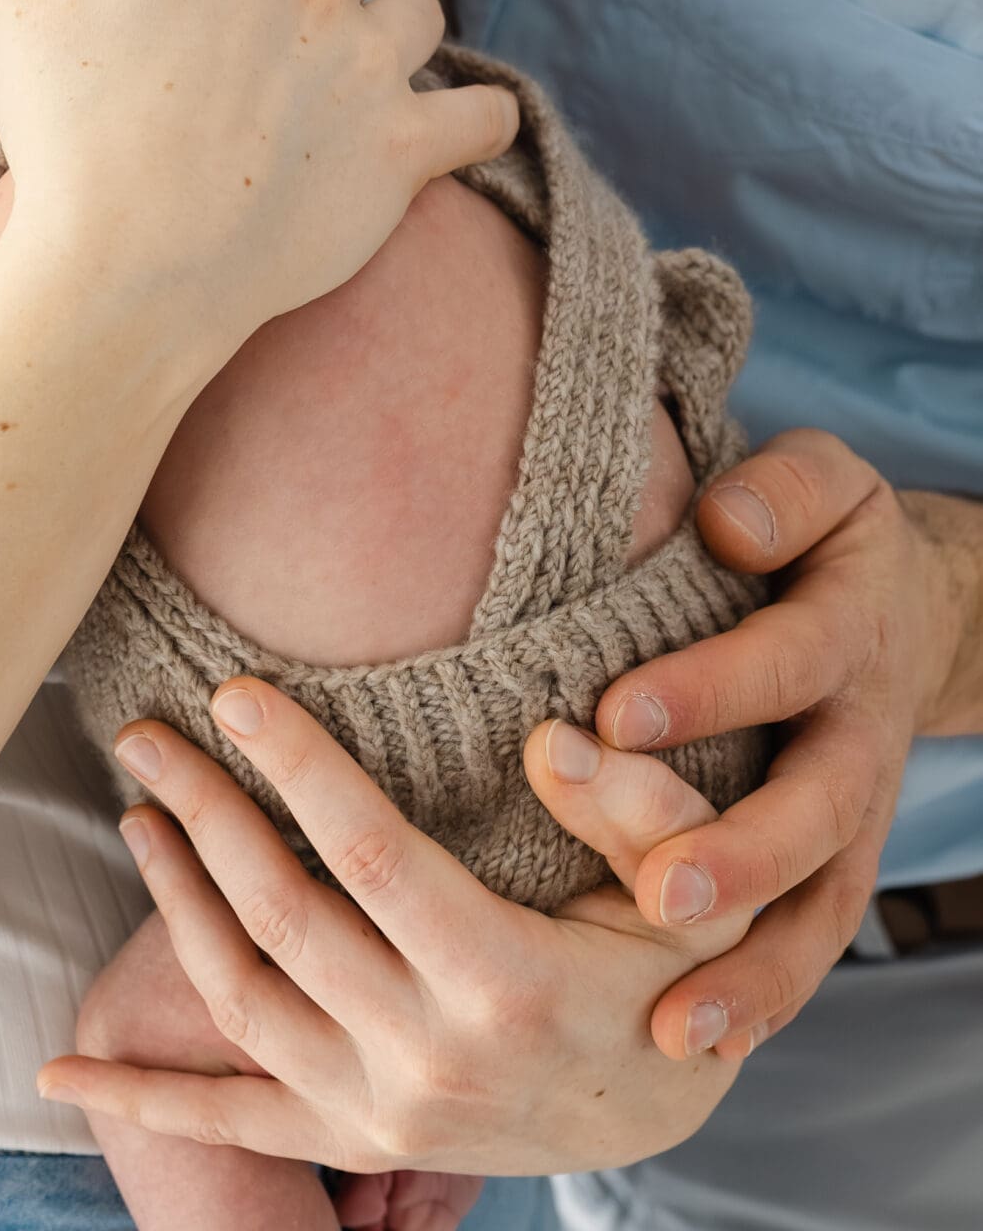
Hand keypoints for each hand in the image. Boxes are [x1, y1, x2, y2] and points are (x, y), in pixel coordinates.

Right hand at [0, 0, 516, 372]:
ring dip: (390, 24)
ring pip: (417, 12)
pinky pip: (479, 112)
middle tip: (275, 12)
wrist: (123, 278)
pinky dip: (470, 113)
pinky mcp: (401, 155)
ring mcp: (366, 72)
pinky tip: (451, 122)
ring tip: (343, 67)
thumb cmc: (68, 133)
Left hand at [36, 680, 750, 1176]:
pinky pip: (230, 1124)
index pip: (367, 852)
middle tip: (143, 731)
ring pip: (240, 999)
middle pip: (280, 914)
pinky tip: (58, 1072)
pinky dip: (141, 1098)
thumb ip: (631, 805)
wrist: (661, 1111)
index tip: (230, 692)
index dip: (293, 765)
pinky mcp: (354, 1143)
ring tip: (135, 813)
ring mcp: (384, 1113)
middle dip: (202, 811)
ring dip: (173, 902)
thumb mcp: (691, 886)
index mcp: (504, 977)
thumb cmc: (672, 965)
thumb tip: (544, 734)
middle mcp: (430, 1055)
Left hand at [569, 428, 966, 1060]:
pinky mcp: (833, 863)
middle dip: (738, 855)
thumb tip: (726, 525)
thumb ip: (781, 494)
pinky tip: (694, 1045)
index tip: (616, 716)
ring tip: (672, 1024)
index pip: (779, 664)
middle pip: (811, 809)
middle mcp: (855, 736)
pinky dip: (761, 998)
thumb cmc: (821, 532)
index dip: (707, 691)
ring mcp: (852, 813)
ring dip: (750, 967)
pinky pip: (808, 941)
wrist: (908, 603)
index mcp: (843, 632)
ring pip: (816, 903)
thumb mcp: (822, 480)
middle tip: (659, 893)